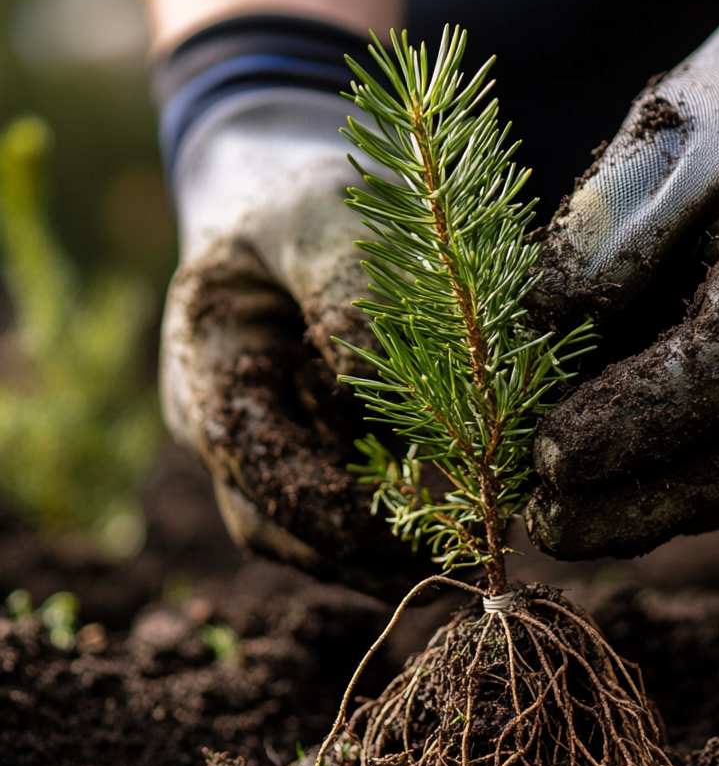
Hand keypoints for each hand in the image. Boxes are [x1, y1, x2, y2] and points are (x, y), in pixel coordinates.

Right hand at [162, 88, 421, 594]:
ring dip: (379, 556)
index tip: (393, 521)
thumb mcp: (322, 219)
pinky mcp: (317, 454)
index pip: (248, 456)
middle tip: (443, 560)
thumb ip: (345, 285)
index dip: (314, 502)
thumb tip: (378, 376)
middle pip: (273, 521)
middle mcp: (230, 423)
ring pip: (311, 534)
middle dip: (354, 551)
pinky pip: (349, 512)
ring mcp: (273, 446)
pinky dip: (397, 529)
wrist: (298, 209)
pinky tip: (457, 527)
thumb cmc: (304, 205)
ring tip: (461, 557)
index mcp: (209, 364)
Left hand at [525, 0, 718, 559]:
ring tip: (571, 529)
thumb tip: (544, 327)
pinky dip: (691, 492)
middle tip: (548, 524)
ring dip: (665, 513)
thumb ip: (607, 233)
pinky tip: (623, 507)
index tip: (547, 452)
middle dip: (648, 498)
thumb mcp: (662, 139)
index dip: (637, 417)